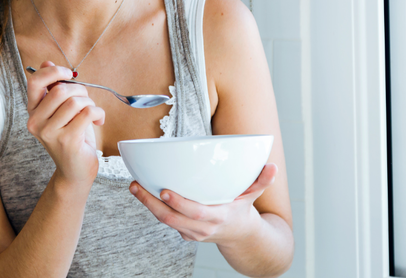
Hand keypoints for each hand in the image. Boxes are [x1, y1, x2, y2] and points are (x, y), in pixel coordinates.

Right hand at [26, 61, 104, 185]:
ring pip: (75, 101)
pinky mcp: (67, 140)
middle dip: (80, 90)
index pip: (34, 82)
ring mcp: (50, 133)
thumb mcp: (61, 110)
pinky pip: (87, 113)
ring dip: (90, 103)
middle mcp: (36, 122)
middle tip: (86, 101)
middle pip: (60, 90)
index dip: (54, 72)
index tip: (68, 73)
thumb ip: (53, 88)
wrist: (75, 171)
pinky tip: (98, 120)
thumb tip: (46, 63)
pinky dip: (98, 113)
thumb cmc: (71, 137)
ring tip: (92, 113)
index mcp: (33, 111)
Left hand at [129, 163, 278, 243]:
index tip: (164, 190)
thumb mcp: (252, 197)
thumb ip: (261, 181)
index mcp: (217, 218)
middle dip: (151, 203)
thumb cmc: (242, 211)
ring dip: (146, 205)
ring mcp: (190, 232)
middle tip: (136, 186)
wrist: (240, 238)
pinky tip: (141, 192)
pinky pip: (165, 220)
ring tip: (133, 186)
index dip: (179, 204)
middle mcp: (200, 228)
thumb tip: (272, 166)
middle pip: (171, 219)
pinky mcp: (182, 231)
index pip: (194, 214)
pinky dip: (152, 207)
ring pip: (164, 221)